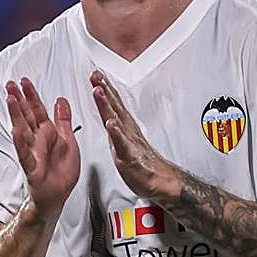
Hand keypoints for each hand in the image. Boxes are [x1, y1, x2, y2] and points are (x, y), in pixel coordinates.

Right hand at [6, 78, 79, 218]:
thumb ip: (63, 120)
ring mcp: (32, 153)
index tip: (24, 81)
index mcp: (47, 133)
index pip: (37, 110)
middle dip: (18, 99)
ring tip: (10, 99)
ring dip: (15, 114)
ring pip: (22, 130)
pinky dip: (20, 143)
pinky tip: (15, 131)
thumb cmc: (61, 171)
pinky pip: (24, 154)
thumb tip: (61, 100)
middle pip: (26, 116)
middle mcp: (37, 141)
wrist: (58, 195)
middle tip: (10, 83)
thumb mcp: (69, 140)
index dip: (31, 95)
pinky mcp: (31, 167)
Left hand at [90, 71, 175, 198]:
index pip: (114, 104)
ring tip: (99, 91)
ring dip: (107, 105)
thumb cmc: (143, 164)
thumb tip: (111, 118)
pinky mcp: (130, 156)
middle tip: (95, 75)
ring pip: (116, 120)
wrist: (160, 182)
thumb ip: (117, 130)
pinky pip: (122, 143)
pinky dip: (116, 133)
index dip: (105, 88)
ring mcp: (129, 142)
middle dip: (104, 89)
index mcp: (125, 127)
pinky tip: (111, 124)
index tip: (97, 74)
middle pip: (114, 106)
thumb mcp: (124, 143)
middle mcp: (128, 131)